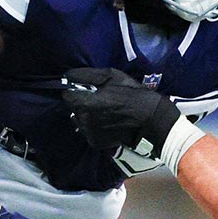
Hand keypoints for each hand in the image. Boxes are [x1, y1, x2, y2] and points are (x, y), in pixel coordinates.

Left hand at [62, 67, 180, 157]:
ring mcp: (88, 133)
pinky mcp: (95, 143)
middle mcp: (82, 120)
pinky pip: (89, 132)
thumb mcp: (111, 76)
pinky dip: (96, 127)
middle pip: (74, 108)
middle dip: (83, 103)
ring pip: (81, 121)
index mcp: (84, 103)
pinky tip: (109, 123)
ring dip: (89, 116)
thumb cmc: (132, 94)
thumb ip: (86, 75)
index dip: (76, 91)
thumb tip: (68, 75)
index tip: (88, 90)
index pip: (67, 95)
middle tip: (102, 100)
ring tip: (107, 112)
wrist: (150, 120)